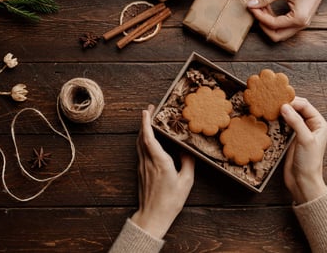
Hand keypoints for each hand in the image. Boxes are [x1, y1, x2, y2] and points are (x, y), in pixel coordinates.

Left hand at [131, 105, 194, 238]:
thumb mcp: (186, 182)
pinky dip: (143, 140)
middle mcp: (148, 162)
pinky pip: (140, 151)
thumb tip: (187, 150)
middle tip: (150, 109)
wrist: (153, 216)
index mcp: (160, 162)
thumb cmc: (170, 201)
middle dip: (144, 121)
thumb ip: (188, 162)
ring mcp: (142, 167)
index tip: (147, 111)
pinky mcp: (140, 172)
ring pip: (139, 143)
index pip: (149, 138)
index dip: (147, 123)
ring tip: (149, 120)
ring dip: (143, 130)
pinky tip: (149, 139)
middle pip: (141, 137)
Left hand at [247, 0, 326, 40]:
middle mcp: (301, 25)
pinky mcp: (301, 19)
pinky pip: (285, 26)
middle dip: (264, 26)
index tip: (252, 7)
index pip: (273, 24)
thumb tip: (252, 4)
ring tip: (263, 8)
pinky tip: (270, 9)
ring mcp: (302, 23)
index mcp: (299, 19)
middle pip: (277, 36)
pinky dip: (275, 21)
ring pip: (281, 32)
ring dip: (269, 24)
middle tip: (257, 12)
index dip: (260, 16)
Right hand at [280, 97, 326, 203]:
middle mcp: (311, 125)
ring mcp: (300, 131)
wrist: (302, 181)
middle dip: (286, 104)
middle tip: (273, 102)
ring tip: (270, 108)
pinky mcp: (291, 138)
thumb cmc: (309, 162)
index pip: (305, 106)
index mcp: (319, 123)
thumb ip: (296, 122)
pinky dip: (278, 120)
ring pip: (290, 115)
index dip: (293, 101)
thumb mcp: (305, 140)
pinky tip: (271, 118)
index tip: (280, 101)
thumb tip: (284, 107)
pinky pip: (284, 124)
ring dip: (281, 111)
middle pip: (297, 108)